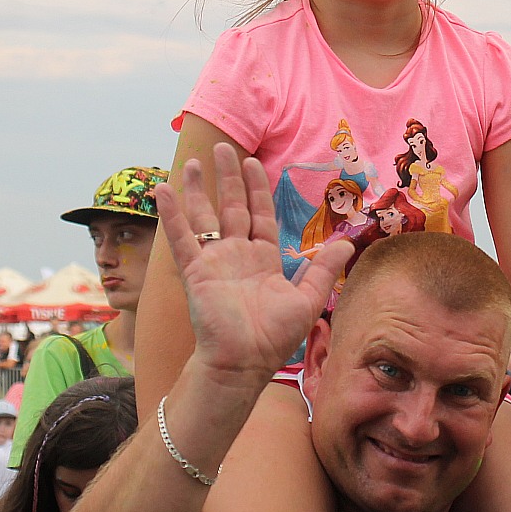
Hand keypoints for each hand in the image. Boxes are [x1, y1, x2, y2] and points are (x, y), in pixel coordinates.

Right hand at [154, 145, 348, 385]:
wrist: (244, 363)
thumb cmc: (274, 337)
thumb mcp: (307, 300)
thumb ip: (323, 270)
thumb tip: (347, 244)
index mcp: (261, 259)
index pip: (259, 214)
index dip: (256, 188)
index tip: (252, 162)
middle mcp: (236, 255)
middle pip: (230, 207)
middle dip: (227, 178)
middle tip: (222, 148)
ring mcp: (213, 262)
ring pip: (203, 217)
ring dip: (196, 189)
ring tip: (191, 162)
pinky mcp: (195, 272)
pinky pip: (182, 239)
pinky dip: (172, 214)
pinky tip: (162, 190)